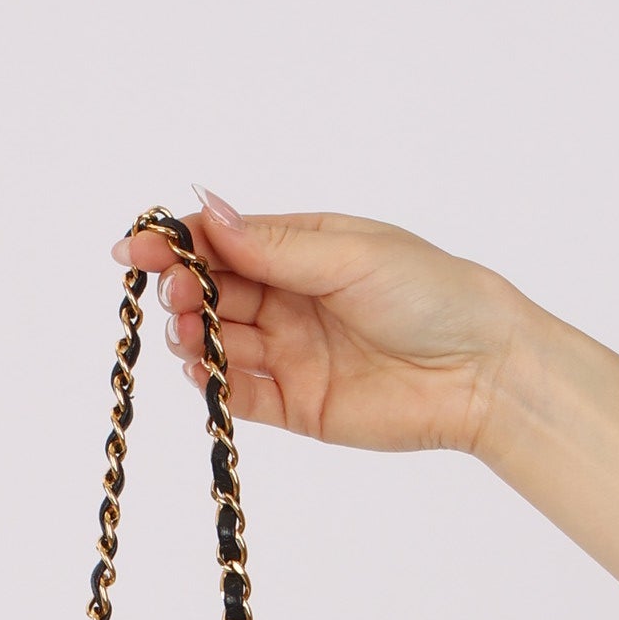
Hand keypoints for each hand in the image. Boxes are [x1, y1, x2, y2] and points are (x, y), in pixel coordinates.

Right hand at [111, 196, 525, 455]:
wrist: (482, 370)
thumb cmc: (431, 294)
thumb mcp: (348, 255)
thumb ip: (274, 246)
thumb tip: (208, 213)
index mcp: (302, 250)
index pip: (223, 242)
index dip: (176, 243)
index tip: (136, 248)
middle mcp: (289, 299)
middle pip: (212, 291)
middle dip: (182, 289)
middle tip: (175, 292)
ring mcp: (290, 354)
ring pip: (219, 342)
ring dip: (192, 335)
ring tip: (188, 331)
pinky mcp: (297, 406)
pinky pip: (241, 396)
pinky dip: (215, 385)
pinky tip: (202, 371)